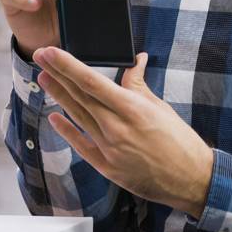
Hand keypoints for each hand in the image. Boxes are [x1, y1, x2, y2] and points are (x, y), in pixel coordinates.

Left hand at [33, 47, 214, 217]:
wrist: (191, 179)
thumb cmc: (180, 141)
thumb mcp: (161, 107)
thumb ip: (139, 85)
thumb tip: (135, 61)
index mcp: (133, 109)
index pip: (92, 82)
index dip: (68, 65)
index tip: (51, 52)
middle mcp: (117, 128)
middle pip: (79, 96)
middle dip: (57, 74)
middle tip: (40, 57)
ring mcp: (109, 149)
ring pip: (78, 116)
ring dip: (58, 96)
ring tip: (43, 78)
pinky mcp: (107, 166)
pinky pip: (81, 144)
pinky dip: (67, 130)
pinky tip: (54, 117)